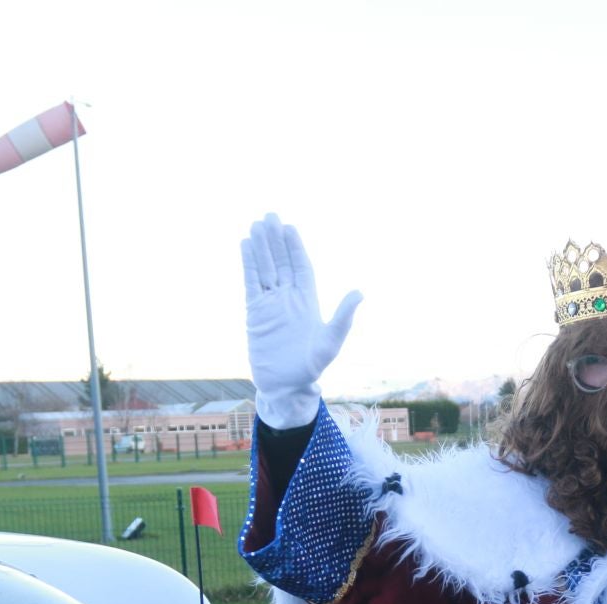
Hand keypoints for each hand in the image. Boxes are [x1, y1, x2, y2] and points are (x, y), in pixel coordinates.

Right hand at [242, 213, 362, 427]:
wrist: (286, 385)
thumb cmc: (312, 367)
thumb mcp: (331, 342)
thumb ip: (343, 317)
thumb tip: (360, 293)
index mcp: (308, 301)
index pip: (301, 267)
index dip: (295, 248)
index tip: (289, 227)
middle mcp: (289, 298)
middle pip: (281, 262)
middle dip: (275, 240)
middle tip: (269, 215)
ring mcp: (271, 304)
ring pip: (265, 268)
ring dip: (261, 247)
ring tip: (256, 225)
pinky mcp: (255, 312)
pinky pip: (251, 283)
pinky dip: (248, 264)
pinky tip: (246, 246)